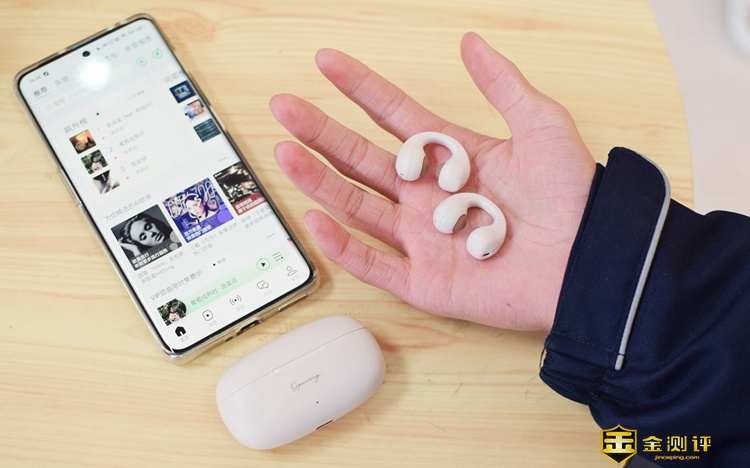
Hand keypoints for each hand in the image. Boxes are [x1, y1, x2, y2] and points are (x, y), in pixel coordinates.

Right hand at [271, 33, 595, 331]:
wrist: (591, 260)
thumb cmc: (573, 195)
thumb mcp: (541, 124)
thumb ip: (502, 84)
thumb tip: (471, 42)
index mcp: (451, 157)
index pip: (393, 116)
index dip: (359, 88)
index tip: (328, 62)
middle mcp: (429, 196)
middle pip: (362, 159)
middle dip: (322, 132)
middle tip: (285, 106)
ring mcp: (423, 239)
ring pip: (358, 207)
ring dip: (321, 181)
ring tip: (286, 153)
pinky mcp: (426, 281)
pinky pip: (375, 264)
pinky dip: (344, 246)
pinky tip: (318, 219)